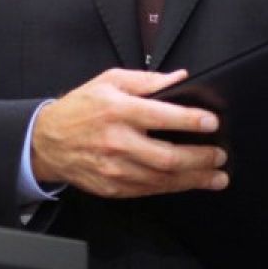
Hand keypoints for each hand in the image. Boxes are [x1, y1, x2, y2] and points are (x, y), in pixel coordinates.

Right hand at [30, 68, 228, 198]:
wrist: (47, 141)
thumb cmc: (80, 108)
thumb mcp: (110, 81)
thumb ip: (147, 80)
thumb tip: (180, 78)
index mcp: (117, 110)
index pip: (161, 116)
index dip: (190, 120)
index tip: (212, 122)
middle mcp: (117, 141)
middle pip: (166, 156)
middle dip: (200, 158)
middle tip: (220, 154)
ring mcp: (115, 168)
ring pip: (162, 179)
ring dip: (194, 179)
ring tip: (216, 175)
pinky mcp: (113, 187)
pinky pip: (149, 190)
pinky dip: (173, 187)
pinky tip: (189, 182)